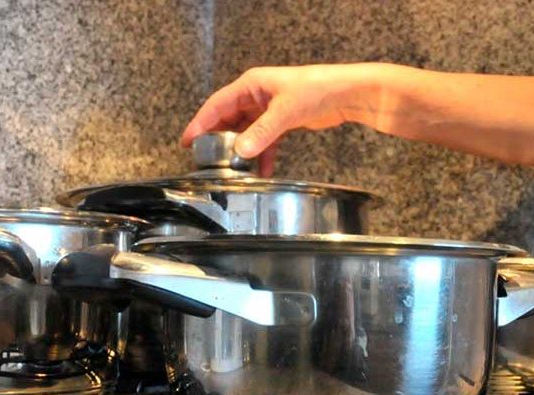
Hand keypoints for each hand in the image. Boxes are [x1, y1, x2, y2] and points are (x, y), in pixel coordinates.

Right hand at [180, 64, 389, 176]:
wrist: (346, 93)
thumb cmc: (317, 89)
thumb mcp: (285, 111)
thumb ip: (262, 133)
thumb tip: (240, 151)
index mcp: (251, 85)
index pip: (217, 104)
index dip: (201, 122)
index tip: (188, 141)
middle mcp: (256, 95)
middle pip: (229, 119)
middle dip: (218, 139)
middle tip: (206, 159)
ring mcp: (268, 109)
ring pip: (246, 131)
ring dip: (240, 149)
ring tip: (230, 169)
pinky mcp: (282, 121)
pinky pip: (264, 139)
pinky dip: (261, 154)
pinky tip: (260, 170)